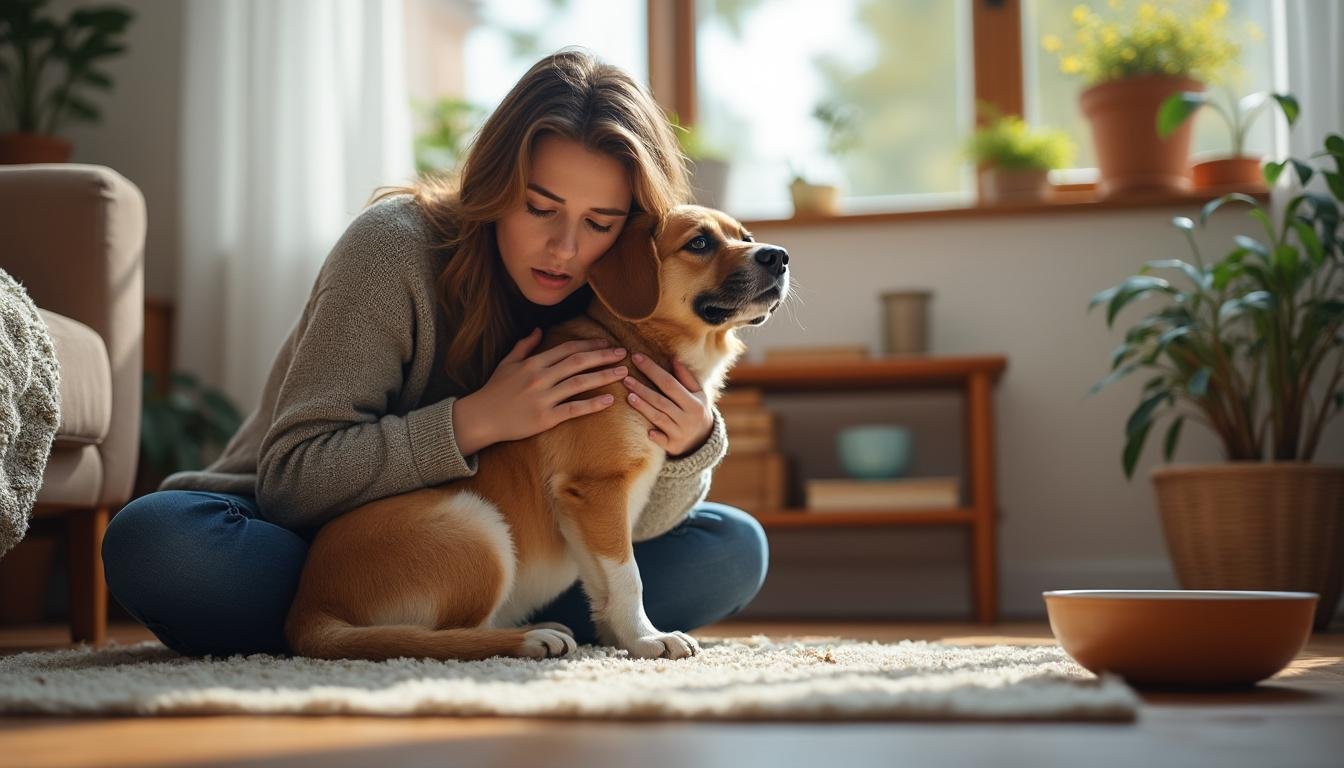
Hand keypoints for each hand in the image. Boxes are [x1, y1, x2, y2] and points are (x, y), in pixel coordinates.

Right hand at [454, 328, 627, 452]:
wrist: (480, 418)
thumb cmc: (494, 391)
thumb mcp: (507, 363)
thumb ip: (524, 346)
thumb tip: (537, 329)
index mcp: (533, 363)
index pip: (567, 349)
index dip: (589, 344)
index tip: (606, 342)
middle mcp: (540, 377)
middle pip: (578, 362)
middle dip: (603, 356)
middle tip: (623, 353)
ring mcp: (543, 398)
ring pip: (579, 383)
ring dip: (604, 376)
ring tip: (622, 372)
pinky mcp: (545, 418)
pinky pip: (573, 409)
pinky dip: (593, 404)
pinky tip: (609, 400)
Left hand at [621, 353, 712, 456]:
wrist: (704, 441)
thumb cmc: (696, 411)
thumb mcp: (698, 394)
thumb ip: (686, 378)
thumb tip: (674, 358)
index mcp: (693, 402)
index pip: (670, 383)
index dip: (653, 370)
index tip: (637, 358)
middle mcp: (687, 417)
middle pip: (661, 400)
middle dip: (643, 389)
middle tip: (626, 378)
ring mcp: (680, 433)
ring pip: (658, 418)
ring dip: (643, 407)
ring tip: (629, 396)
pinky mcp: (673, 446)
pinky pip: (662, 441)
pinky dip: (655, 436)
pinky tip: (646, 431)